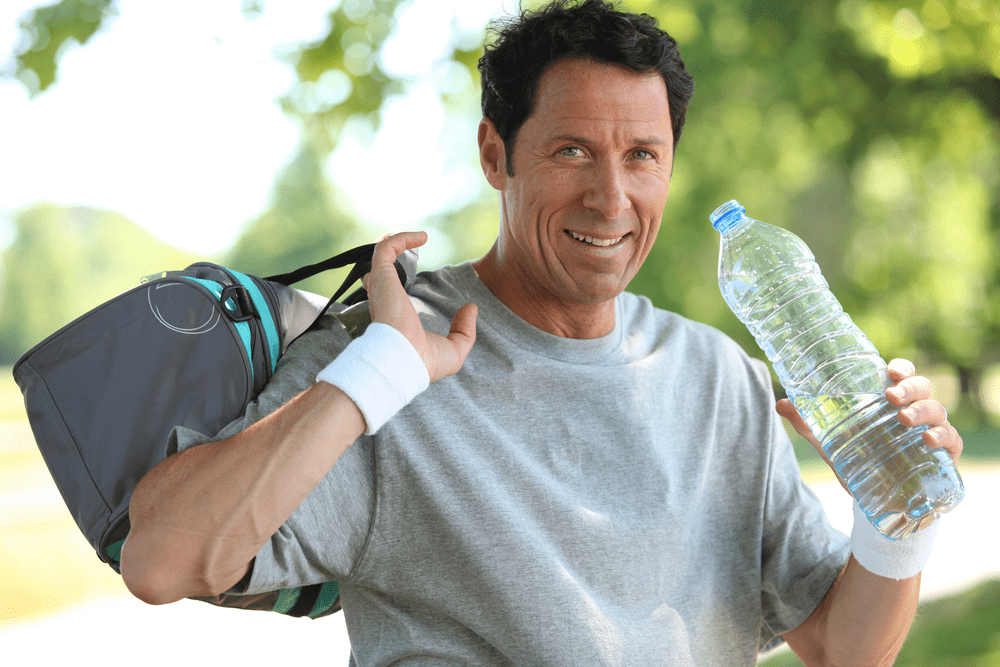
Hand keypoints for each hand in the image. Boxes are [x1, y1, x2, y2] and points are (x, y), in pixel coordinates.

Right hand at [362, 231, 477, 382]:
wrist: (404, 363)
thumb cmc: (424, 363)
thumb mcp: (454, 350)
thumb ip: (465, 330)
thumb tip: (471, 309)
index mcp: (395, 316)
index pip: (388, 291)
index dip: (398, 277)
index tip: (417, 265)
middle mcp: (385, 300)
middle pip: (380, 269)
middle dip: (392, 252)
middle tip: (410, 242)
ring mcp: (382, 288)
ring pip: (380, 253)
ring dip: (396, 240)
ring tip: (418, 235)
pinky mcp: (382, 278)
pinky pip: (386, 248)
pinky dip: (402, 238)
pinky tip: (423, 237)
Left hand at [775, 359, 962, 484]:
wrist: (875, 499)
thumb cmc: (857, 459)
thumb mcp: (830, 441)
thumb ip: (807, 423)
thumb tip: (780, 403)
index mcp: (890, 401)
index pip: (903, 376)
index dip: (902, 369)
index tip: (891, 371)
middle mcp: (914, 412)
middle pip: (923, 389)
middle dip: (911, 389)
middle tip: (891, 397)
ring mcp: (931, 432)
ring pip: (938, 411)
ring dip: (923, 411)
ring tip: (903, 419)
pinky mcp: (943, 456)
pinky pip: (952, 441)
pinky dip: (943, 437)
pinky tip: (928, 440)